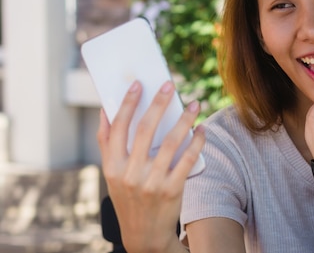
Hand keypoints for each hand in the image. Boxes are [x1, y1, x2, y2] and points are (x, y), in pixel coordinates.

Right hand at [97, 81, 204, 252]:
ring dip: (185, 119)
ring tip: (195, 104)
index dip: (128, 104)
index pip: (118, 128)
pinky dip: (197, 142)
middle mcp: (130, 174)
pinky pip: (187, 159)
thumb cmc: (128, 197)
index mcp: (112, 167)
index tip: (138, 84)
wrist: (144, 236)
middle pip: (145, 129)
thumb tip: (105, 109)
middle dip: (159, 103)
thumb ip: (107, 143)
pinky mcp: (173, 189)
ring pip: (171, 141)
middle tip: (170, 85)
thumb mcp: (111, 174)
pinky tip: (202, 130)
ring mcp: (152, 182)